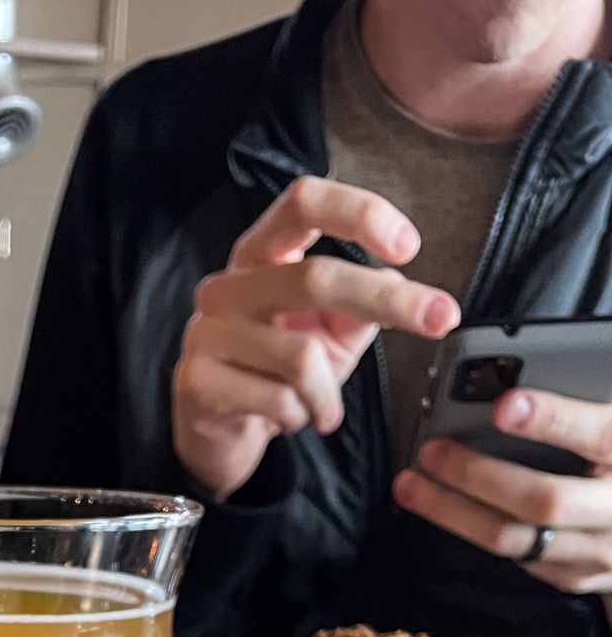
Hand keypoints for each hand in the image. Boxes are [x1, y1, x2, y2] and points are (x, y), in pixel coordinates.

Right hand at [172, 176, 460, 500]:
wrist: (218, 433)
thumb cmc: (275, 374)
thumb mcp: (330, 332)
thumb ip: (363, 304)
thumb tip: (399, 281)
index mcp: (260, 256)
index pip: (303, 203)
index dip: (359, 213)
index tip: (409, 246)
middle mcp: (227, 285)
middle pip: (314, 276)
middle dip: (386, 300)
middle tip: (440, 319)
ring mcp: (206, 333)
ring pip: (298, 355)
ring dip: (329, 392)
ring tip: (325, 410)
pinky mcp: (196, 381)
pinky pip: (276, 400)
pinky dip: (299, 417)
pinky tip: (288, 421)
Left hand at [394, 391, 611, 592]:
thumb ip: (580, 413)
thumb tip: (518, 390)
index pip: (598, 436)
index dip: (551, 420)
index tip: (504, 405)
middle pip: (543, 499)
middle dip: (478, 475)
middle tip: (433, 451)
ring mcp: (597, 552)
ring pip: (513, 538)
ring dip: (453, 512)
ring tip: (412, 485)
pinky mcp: (574, 577)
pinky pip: (514, 557)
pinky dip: (472, 530)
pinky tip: (444, 509)